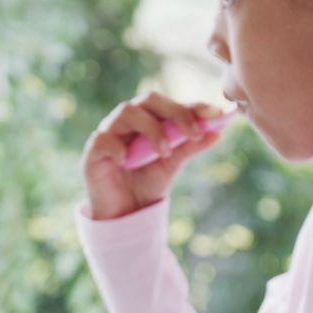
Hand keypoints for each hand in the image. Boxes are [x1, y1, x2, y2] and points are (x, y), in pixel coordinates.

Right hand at [83, 91, 223, 219]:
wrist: (125, 212)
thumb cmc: (147, 182)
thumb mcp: (172, 165)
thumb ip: (190, 147)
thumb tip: (218, 132)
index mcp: (150, 119)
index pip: (172, 104)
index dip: (193, 106)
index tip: (217, 114)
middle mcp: (130, 120)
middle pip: (149, 100)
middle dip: (175, 112)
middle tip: (193, 132)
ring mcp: (110, 132)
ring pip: (127, 112)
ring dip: (150, 129)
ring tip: (164, 153)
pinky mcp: (94, 150)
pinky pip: (103, 139)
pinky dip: (117, 147)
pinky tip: (126, 161)